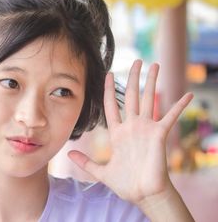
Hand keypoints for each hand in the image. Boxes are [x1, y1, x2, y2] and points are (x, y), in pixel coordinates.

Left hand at [68, 60, 192, 203]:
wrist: (143, 195)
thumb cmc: (125, 184)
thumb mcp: (100, 171)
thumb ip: (85, 162)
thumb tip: (68, 154)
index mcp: (118, 133)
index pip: (112, 105)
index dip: (110, 89)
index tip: (108, 74)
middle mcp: (132, 126)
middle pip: (132, 96)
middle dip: (133, 78)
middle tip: (136, 61)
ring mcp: (146, 129)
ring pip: (149, 99)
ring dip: (152, 82)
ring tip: (155, 64)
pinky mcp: (159, 135)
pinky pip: (170, 117)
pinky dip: (179, 106)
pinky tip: (188, 94)